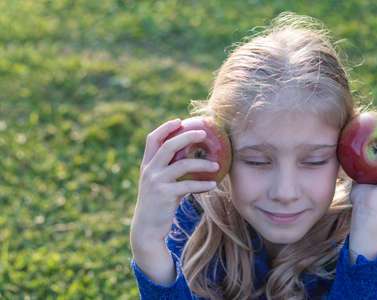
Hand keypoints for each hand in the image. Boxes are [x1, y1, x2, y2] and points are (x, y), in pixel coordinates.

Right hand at [130, 118, 218, 255]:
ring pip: (182, 165)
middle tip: (204, 134)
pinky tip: (213, 185)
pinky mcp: (165, 195)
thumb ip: (169, 170)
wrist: (147, 229)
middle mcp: (149, 171)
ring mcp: (156, 182)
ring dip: (202, 164)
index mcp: (147, 165)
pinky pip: (188, 186)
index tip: (179, 120)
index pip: (152, 139)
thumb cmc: (158, 204)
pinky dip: (202, 185)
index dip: (165, 128)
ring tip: (216, 166)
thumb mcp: (159, 184)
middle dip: (186, 136)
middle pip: (168, 146)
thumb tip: (192, 157)